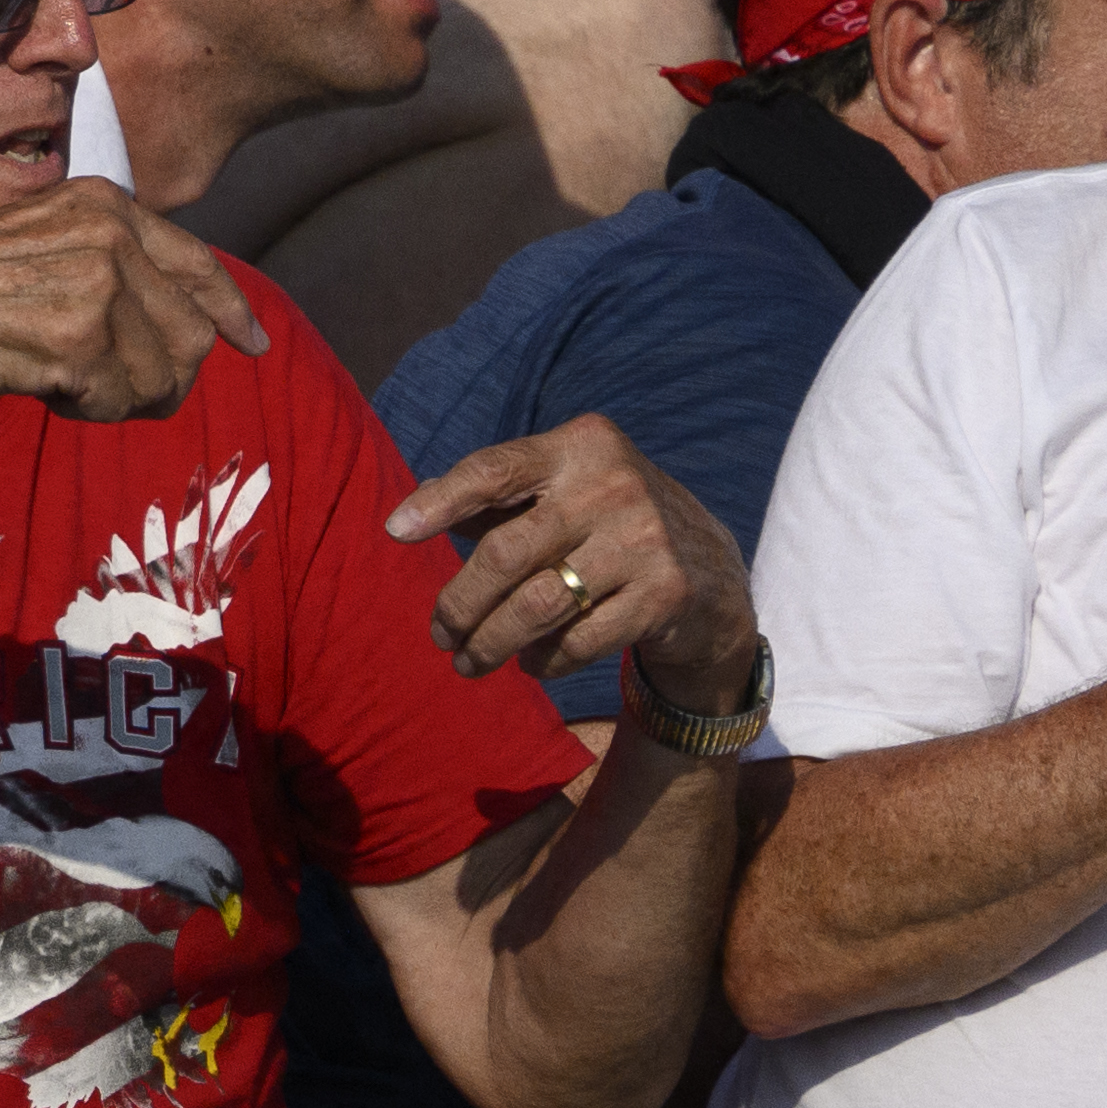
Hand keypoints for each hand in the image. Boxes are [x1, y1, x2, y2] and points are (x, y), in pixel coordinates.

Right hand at [0, 178, 266, 428]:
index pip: (198, 262)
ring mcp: (98, 286)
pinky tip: (45, 391)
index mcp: (103, 203)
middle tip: (108, 391)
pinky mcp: (79, 342)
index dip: (230, 310)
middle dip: (162, 376)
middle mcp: (111, 235)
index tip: (253, 343)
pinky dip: (89, 412)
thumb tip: (186, 320)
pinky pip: (122, 403)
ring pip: (165, 375)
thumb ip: (105, 260)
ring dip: (121, 398)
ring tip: (62, 383)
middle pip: (192, 333)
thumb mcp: (38, 241)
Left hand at [386, 419, 765, 714]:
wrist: (710, 571)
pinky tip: (530, 662)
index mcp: (581, 445)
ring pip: (537, 605)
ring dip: (491, 642)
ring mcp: (644, 540)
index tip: (396, 531)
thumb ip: (496, 496)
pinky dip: (543, 660)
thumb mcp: (562, 490)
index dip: (440, 501)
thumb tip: (415, 508)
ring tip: (468, 661)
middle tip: (439, 633)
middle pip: (506, 552)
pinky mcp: (665, 594)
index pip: (494, 469)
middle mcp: (613, 484)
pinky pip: (578, 640)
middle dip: (460, 602)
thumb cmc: (607, 524)